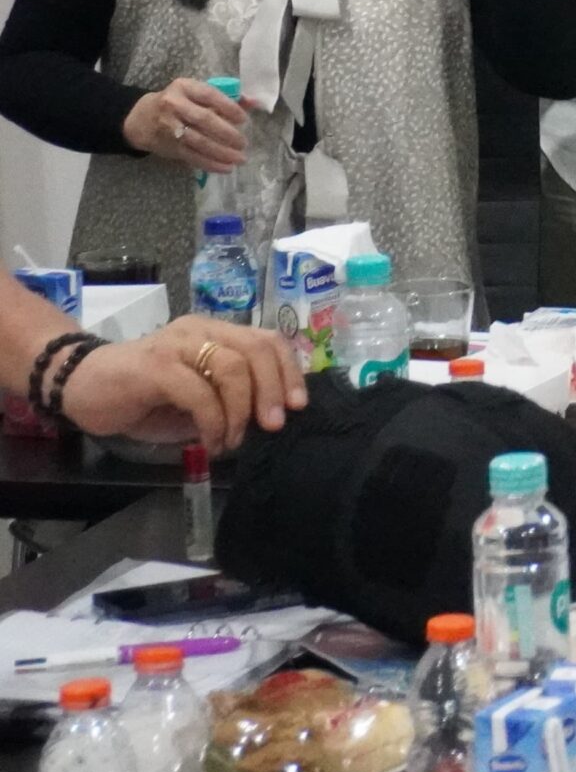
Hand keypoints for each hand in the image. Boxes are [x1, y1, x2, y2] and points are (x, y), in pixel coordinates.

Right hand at [56, 316, 308, 452]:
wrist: (80, 387)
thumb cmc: (144, 397)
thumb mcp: (198, 397)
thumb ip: (231, 397)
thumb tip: (271, 418)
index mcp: (216, 332)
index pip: (268, 340)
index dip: (289, 371)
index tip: (299, 406)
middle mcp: (201, 330)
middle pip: (256, 349)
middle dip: (273, 390)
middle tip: (274, 425)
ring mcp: (177, 344)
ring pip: (232, 367)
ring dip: (241, 409)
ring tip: (234, 439)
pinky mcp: (155, 366)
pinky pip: (198, 391)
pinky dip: (213, 420)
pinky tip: (211, 441)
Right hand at [121, 77, 249, 171]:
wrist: (140, 118)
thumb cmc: (178, 103)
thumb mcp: (195, 93)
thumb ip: (224, 98)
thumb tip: (254, 102)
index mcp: (184, 87)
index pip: (209, 95)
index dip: (229, 107)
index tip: (244, 119)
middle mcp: (174, 105)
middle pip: (204, 120)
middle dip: (227, 133)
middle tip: (243, 143)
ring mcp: (170, 127)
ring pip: (199, 141)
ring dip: (222, 152)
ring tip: (240, 158)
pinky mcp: (169, 146)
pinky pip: (192, 156)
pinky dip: (211, 163)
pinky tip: (226, 167)